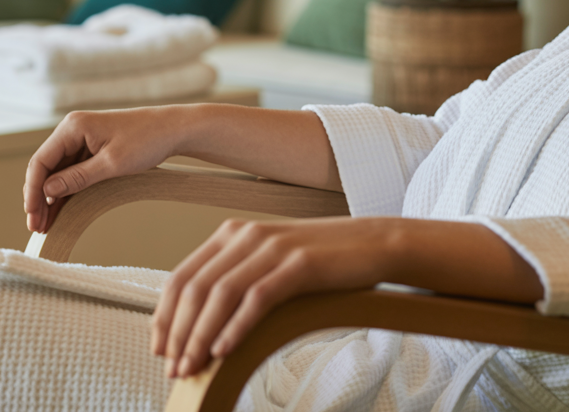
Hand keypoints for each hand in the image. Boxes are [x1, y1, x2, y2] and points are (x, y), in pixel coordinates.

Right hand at [24, 106, 186, 233]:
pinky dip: (67, 191)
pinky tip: (59, 211)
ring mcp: (83, 139)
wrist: (176, 129)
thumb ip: (78, 177)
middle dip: (39, 198)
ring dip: (51, 197)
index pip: (41, 162)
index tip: (32, 215)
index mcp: (74, 127)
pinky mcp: (93, 148)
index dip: (32, 191)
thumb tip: (47, 190)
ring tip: (45, 225)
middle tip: (37, 226)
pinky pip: (73, 172)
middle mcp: (74, 130)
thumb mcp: (112, 163)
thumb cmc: (148, 140)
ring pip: (58, 172)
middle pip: (46, 168)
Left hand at [151, 216, 393, 377]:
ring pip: (220, 294)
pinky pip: (257, 298)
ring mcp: (275, 247)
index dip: (164, 317)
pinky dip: (236, 327)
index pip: (183, 276)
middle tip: (173, 368)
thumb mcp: (271, 261)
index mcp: (234, 233)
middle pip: (196, 288)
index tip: (159, 349)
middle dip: (178, 333)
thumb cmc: (323, 260)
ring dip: (200, 336)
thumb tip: (200, 324)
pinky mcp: (300, 263)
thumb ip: (237, 277)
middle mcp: (249, 235)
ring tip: (193, 367)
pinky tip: (225, 350)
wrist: (376, 243)